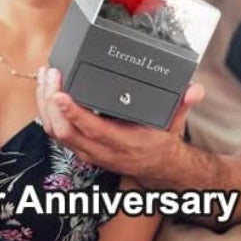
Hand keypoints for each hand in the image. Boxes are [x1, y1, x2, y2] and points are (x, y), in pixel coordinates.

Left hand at [36, 67, 202, 184]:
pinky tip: (47, 90)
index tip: (61, 93)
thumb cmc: (161, 142)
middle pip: (64, 131)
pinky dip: (47, 112)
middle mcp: (102, 152)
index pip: (92, 130)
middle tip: (51, 75)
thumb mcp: (175, 123)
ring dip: (45, 105)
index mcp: (124, 145)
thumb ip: (183, 104)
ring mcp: (88, 152)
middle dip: (51, 103)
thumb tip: (195, 90)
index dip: (73, 113)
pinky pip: (56, 133)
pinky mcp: (80, 148)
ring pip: (55, 132)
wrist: (157, 166)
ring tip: (45, 77)